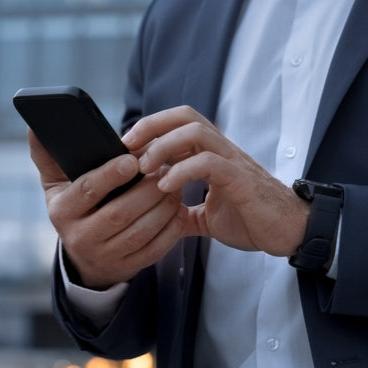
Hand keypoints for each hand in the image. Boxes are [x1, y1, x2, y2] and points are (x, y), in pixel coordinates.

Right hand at [29, 130, 184, 288]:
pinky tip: (179, 212)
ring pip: (140, 232)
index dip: (111, 174)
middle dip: (148, 191)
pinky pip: (154, 250)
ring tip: (176, 188)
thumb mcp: (58, 185)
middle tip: (167, 171)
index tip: (133, 159)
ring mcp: (106, 255)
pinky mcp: (128, 267)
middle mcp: (81, 237)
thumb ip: (50, 158)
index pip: (87, 190)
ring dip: (164, 208)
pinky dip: (171, 231)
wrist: (86, 256)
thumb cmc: (77, 209)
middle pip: (120, 213)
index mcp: (63, 211)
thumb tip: (37, 128)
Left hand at [122, 106, 309, 256]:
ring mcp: (233, 162)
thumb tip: (163, 217)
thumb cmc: (251, 219)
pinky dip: (183, 171)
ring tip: (144, 167)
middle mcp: (222, 151)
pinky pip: (209, 163)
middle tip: (126, 147)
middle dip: (151, 126)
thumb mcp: (208, 217)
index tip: (127, 148)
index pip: (180, 125)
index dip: (151, 130)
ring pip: (196, 132)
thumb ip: (186, 211)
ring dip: (163, 146)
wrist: (288, 232)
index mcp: (213, 156)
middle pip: (185, 117)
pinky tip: (166, 185)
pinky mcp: (241, 179)